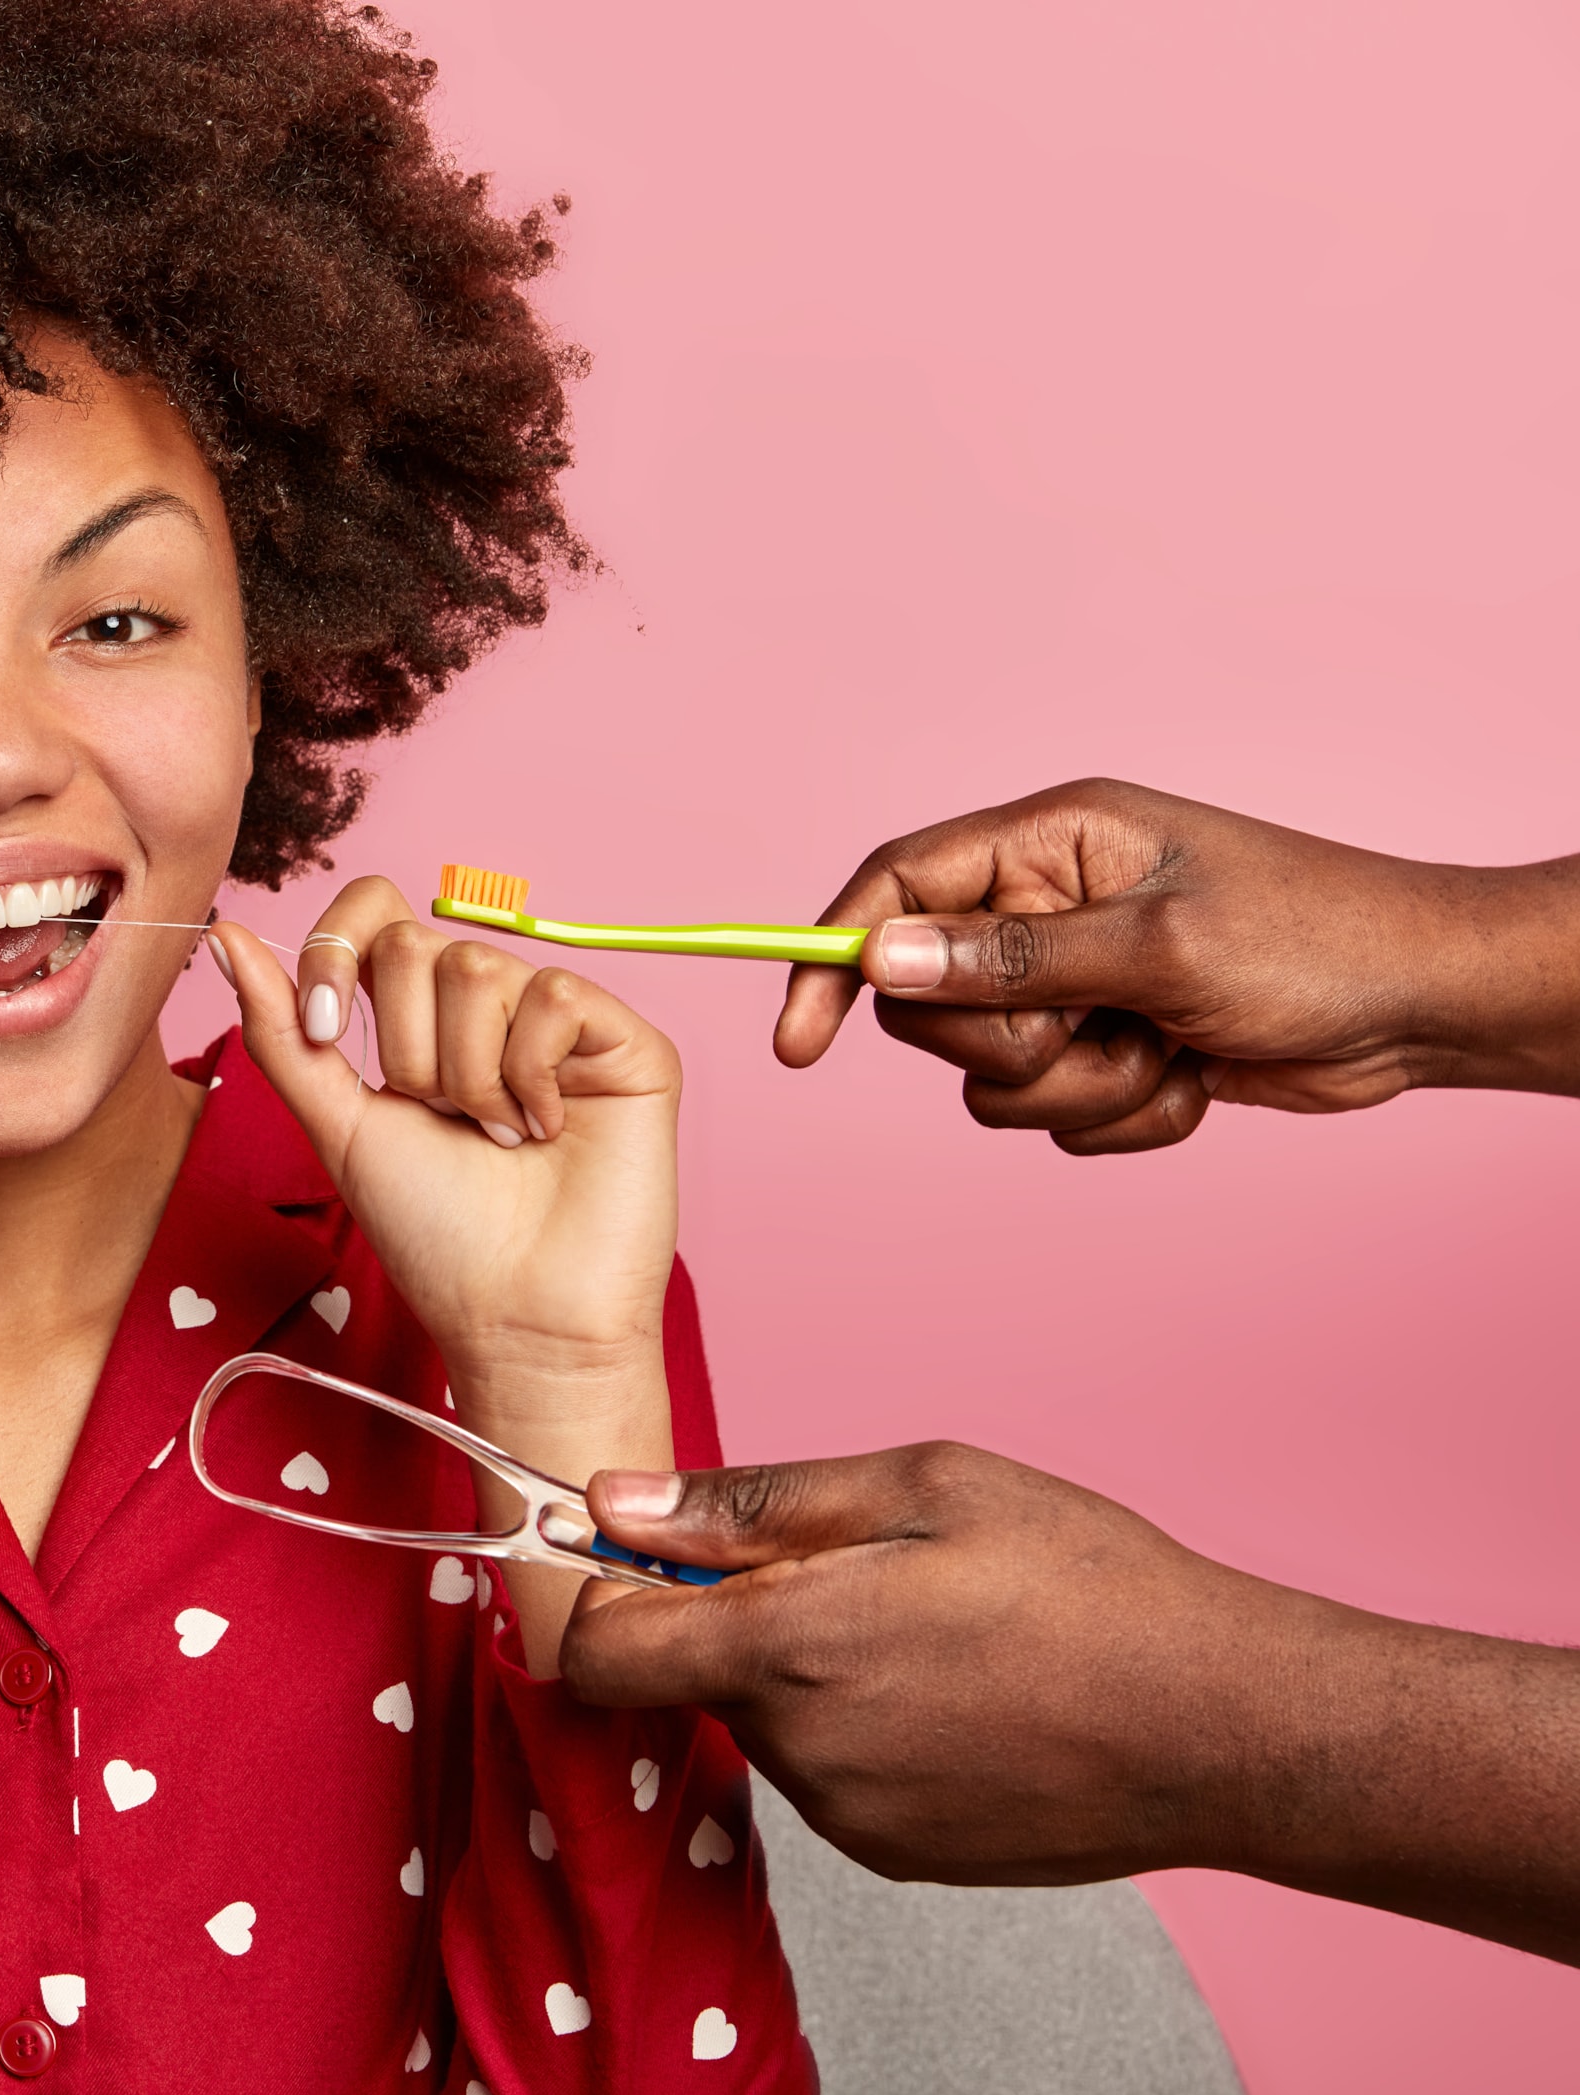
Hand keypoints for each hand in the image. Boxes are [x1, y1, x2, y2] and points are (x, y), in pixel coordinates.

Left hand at [211, 881, 681, 1397]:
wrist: (515, 1314)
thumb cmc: (433, 1233)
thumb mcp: (336, 1123)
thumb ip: (282, 1031)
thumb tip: (226, 934)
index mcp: (419, 1015)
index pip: (372, 911)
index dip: (337, 951)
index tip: (329, 1032)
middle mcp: (491, 1005)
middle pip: (414, 944)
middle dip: (404, 1051)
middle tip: (442, 1122)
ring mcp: (559, 1018)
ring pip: (478, 968)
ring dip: (466, 1076)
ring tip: (498, 1139)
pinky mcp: (626, 1039)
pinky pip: (554, 994)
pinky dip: (531, 1074)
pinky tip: (549, 1128)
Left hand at [556, 1443, 1314, 1884]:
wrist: (1228, 1728)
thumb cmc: (1092, 1588)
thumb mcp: (919, 1488)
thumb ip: (748, 1503)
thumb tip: (615, 1501)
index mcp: (787, 1650)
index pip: (598, 1655)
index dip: (606, 1596)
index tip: (653, 1554)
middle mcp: (800, 1752)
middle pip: (690, 1678)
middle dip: (734, 1617)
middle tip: (854, 1568)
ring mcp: (848, 1818)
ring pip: (766, 1724)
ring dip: (805, 1672)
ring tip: (930, 1628)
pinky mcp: (898, 1857)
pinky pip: (830, 1774)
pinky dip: (860, 1727)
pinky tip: (955, 1692)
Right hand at [771, 776, 1579, 1152]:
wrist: (1424, 1010)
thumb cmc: (1315, 944)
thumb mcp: (1157, 947)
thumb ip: (1011, 958)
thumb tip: (881, 957)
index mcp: (1050, 844)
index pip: (896, 887)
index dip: (836, 957)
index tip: (803, 1041)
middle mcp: (1048, 909)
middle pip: (931, 1003)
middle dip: (1010, 1043)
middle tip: (1097, 1027)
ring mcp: (1077, 984)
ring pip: (990, 1077)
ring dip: (1078, 1090)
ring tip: (1165, 1053)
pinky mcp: (1108, 1049)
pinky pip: (1052, 1117)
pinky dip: (1121, 1116)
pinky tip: (1193, 1080)